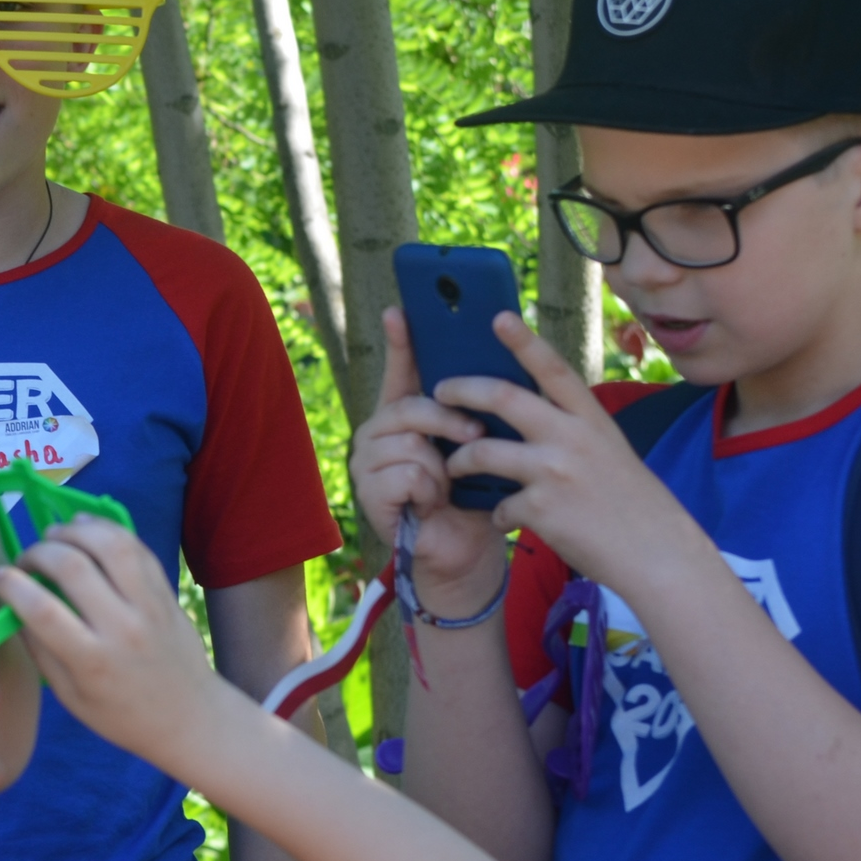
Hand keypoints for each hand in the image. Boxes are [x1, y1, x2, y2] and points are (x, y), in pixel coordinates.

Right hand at [0, 515, 235, 770]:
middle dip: (38, 552)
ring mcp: (149, 605)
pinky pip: (137, 547)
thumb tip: (16, 607)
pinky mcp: (166, 592)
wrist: (190, 716)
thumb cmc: (122, 715)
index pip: (43, 610)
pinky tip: (85, 528)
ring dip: (75, 530)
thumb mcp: (71, 697)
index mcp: (93, 661)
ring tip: (54, 534)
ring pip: (111, 545)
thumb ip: (41, 651)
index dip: (12, 585)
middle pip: (73, 566)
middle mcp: (123, 627)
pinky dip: (106, 529)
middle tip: (26, 560)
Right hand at [348, 307, 503, 605]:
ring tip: (446, 486)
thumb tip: (493, 366)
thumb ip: (472, 409)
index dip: (401, 341)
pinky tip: (431, 503)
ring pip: (408, 443)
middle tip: (473, 433)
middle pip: (408, 407)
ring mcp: (367, 463)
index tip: (400, 309)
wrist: (466, 550)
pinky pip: (405, 474)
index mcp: (406, 415)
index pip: (401, 370)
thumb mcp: (477, 444)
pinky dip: (428, 490)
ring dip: (440, 467)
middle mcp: (379, 433)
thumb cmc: (473, 495)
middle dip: (447, 420)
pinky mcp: (368, 493)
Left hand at [431, 312, 698, 592]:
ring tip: (453, 465)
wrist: (657, 555)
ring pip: (483, 451)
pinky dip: (497, 514)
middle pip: (503, 397)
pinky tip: (504, 521)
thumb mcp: (609, 452)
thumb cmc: (632, 504)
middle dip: (463, 390)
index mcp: (591, 419)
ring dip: (460, 459)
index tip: (498, 317)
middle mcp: (572, 437)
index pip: (553, 369)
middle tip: (440, 391)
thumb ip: (573, 431)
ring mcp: (555, 472)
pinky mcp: (541, 509)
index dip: (523, 341)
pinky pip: (499, 505)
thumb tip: (529, 416)